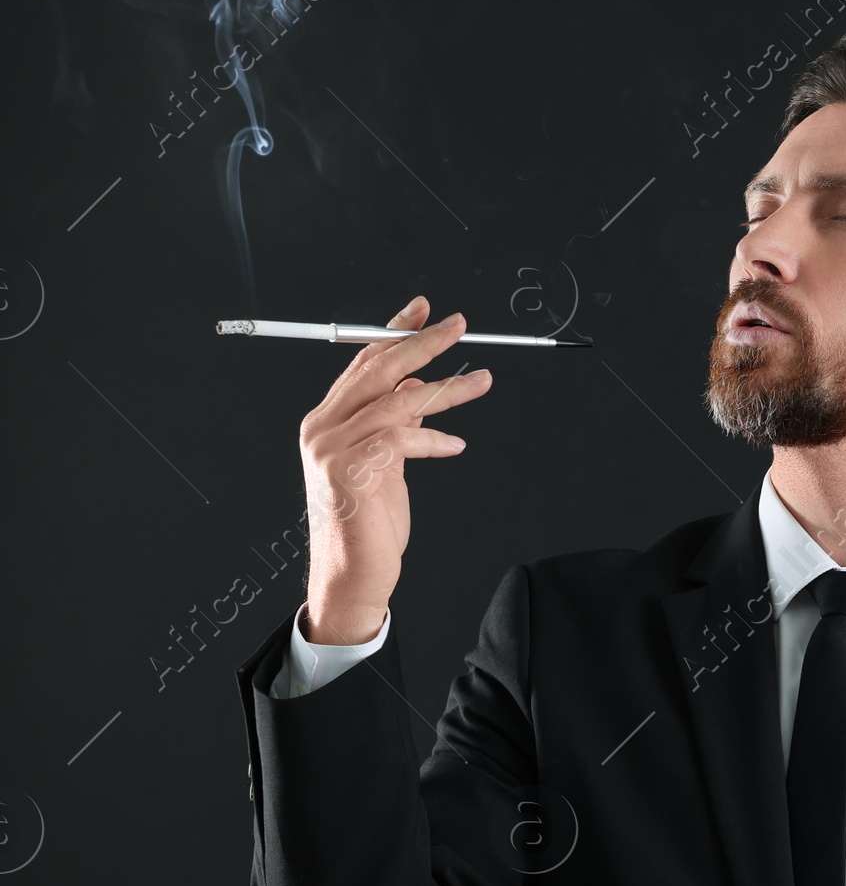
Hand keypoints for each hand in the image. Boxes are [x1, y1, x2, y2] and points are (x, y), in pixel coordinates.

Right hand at [299, 296, 491, 643]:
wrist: (352, 574)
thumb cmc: (370, 523)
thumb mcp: (385, 461)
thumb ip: (396, 422)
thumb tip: (422, 385)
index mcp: (326, 421)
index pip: (360, 363)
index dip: (393, 332)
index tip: (422, 312)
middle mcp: (323, 428)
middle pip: (376, 368)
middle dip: (421, 342)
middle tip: (459, 326)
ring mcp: (333, 447)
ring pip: (398, 399)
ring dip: (447, 388)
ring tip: (483, 380)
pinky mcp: (354, 468)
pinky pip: (404, 437)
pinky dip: (435, 438)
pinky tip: (455, 445)